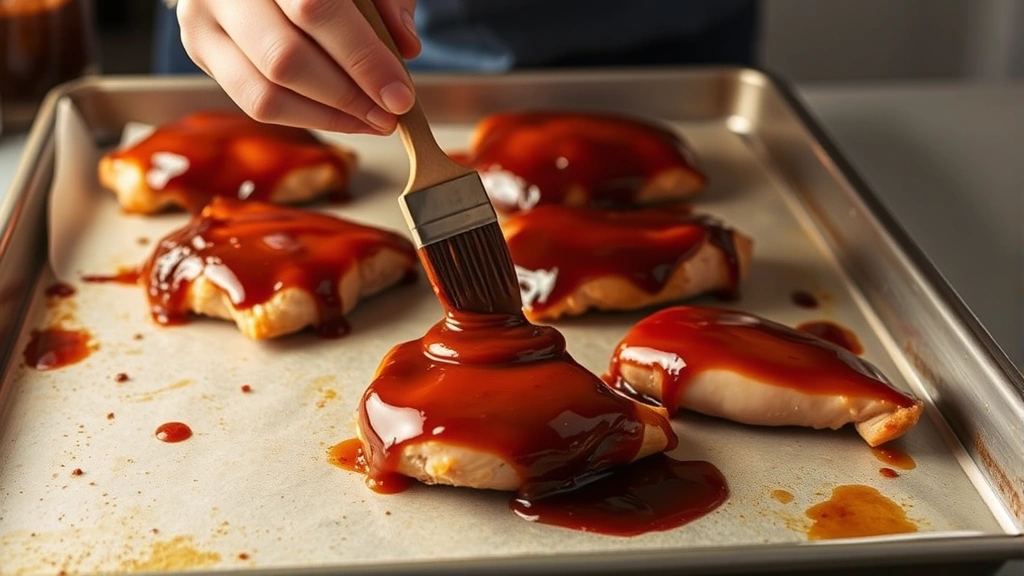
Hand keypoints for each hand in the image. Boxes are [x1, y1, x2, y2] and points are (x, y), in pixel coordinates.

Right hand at [177, 0, 420, 133]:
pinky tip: (341, 116)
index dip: (362, 58)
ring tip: (370, 120)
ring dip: (327, 116)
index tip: (400, 93)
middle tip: (388, 115)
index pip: (314, 9)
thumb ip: (387, 0)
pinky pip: (252, 101)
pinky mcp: (199, 48)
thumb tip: (405, 48)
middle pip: (284, 57)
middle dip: (347, 96)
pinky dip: (305, 116)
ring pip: (264, 91)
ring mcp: (201, 17)